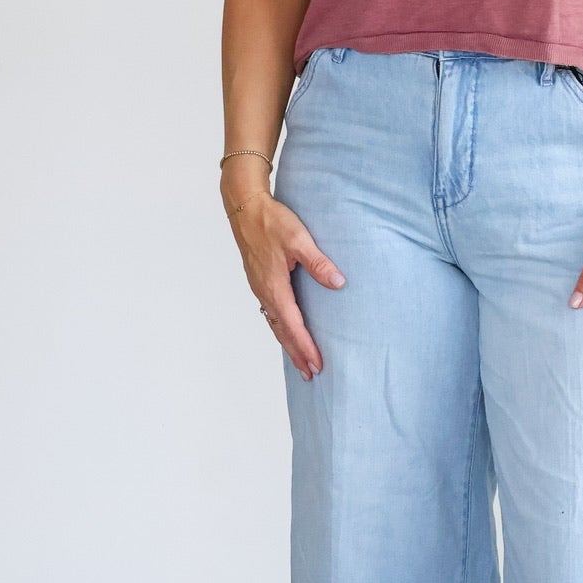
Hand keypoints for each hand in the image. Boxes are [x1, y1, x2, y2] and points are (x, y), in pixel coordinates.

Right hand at [222, 167, 344, 380]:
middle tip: (311, 374)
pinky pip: (270, 313)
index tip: (317, 364)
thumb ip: (319, 262)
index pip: (293, 326)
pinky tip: (286, 330)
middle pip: (282, 332)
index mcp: (274, 287)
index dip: (306, 347)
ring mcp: (260, 288)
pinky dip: (280, 328)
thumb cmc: (270, 222)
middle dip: (297, 354)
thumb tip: (338, 283)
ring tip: (300, 362)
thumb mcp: (299, 239)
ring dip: (288, 344)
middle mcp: (265, 293)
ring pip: (275, 324)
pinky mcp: (259, 281)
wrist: (244, 207)